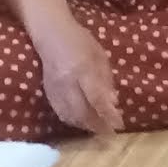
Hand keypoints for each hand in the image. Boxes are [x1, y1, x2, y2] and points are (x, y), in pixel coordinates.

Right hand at [29, 15, 124, 134]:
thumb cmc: (80, 41)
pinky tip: (83, 122)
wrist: (51, 35)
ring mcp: (55, 89)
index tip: (119, 124)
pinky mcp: (48, 93)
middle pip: (82, 112)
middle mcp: (66, 82)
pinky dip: (74, 121)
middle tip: (110, 132)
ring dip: (86, 126)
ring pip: (70, 116)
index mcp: (82, 69)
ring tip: (99, 128)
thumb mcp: (100, 56)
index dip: (108, 114)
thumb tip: (114, 103)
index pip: (96, 98)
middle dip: (98, 125)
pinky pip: (61, 113)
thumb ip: (106, 79)